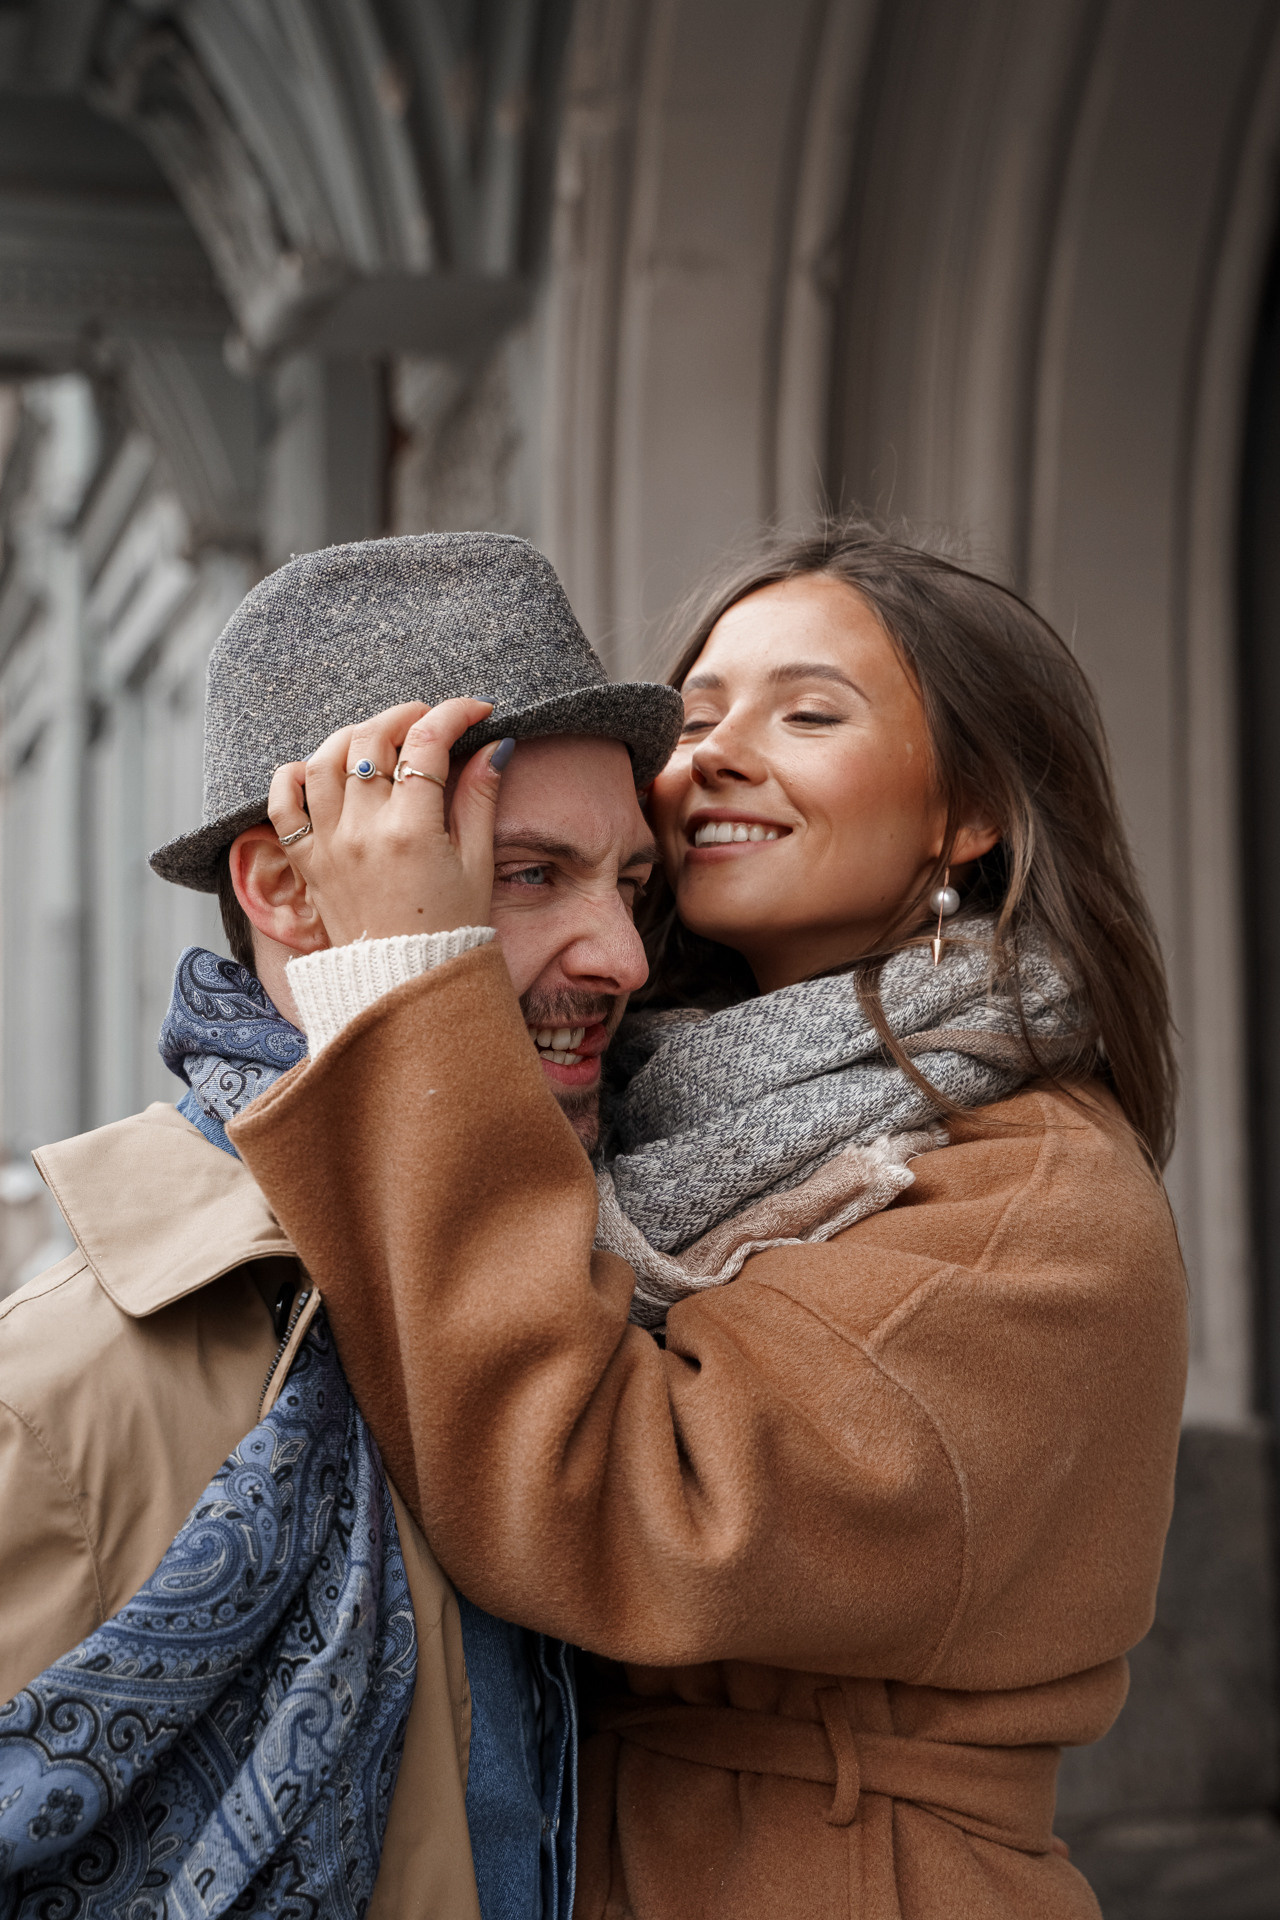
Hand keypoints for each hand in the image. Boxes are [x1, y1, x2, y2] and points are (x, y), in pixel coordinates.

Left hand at [267, 699, 511, 945]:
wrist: (407, 985)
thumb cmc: (450, 928)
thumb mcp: (477, 863)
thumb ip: (480, 798)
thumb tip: (494, 746)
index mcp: (412, 831)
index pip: (427, 743)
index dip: (454, 714)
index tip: (476, 711)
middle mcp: (363, 831)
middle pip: (370, 740)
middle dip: (404, 716)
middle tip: (428, 722)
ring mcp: (328, 844)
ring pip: (324, 759)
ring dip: (353, 736)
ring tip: (380, 740)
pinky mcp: (307, 861)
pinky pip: (283, 803)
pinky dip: (294, 775)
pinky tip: (321, 770)